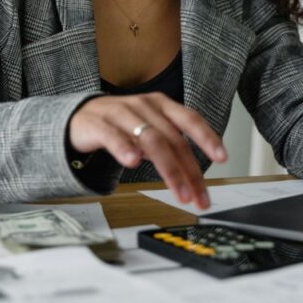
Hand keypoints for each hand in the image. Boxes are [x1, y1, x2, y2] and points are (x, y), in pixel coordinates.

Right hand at [69, 93, 226, 209]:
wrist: (79, 117)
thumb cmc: (120, 125)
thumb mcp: (150, 131)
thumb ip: (171, 146)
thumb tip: (196, 175)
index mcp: (161, 106)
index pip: (190, 119)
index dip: (207, 137)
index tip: (223, 157)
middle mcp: (144, 106)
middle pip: (173, 139)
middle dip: (189, 171)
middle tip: (198, 196)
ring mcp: (120, 113)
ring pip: (150, 140)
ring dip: (168, 169)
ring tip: (178, 191)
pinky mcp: (97, 124)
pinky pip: (113, 136)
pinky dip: (125, 149)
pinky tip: (133, 162)